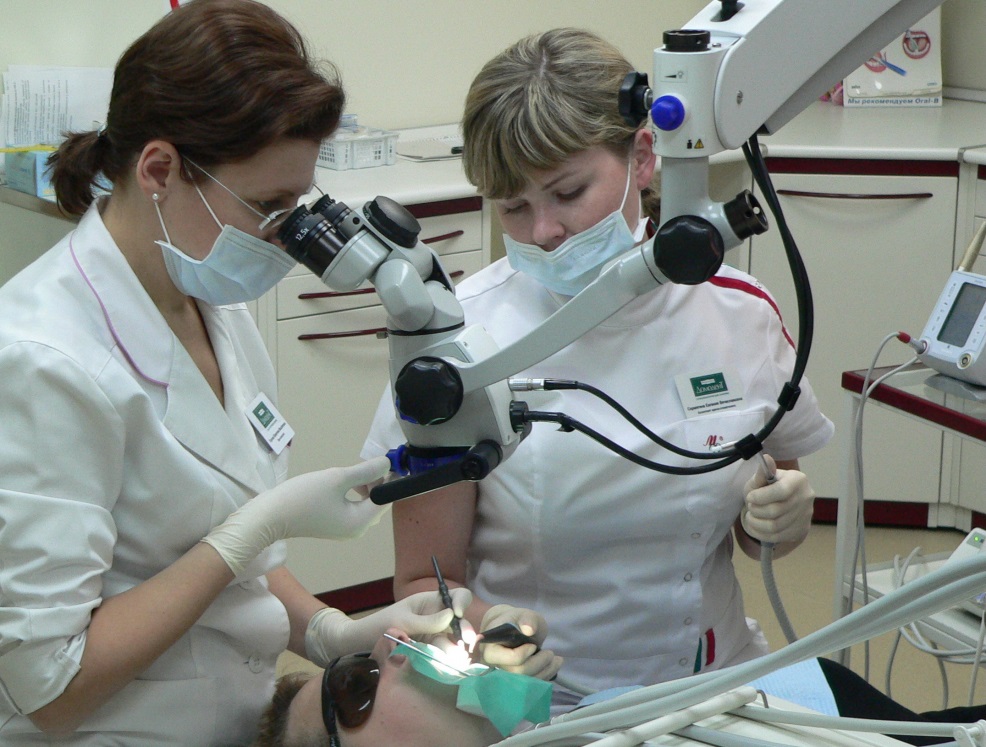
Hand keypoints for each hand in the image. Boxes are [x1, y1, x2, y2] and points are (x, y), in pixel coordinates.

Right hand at [201, 456, 390, 574]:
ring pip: (366, 504)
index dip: (389, 479)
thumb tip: (388, 464)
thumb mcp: (337, 478)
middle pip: (378, 502)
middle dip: (376, 481)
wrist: (270, 516)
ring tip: (353, 472)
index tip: (384, 459)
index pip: (386, 499)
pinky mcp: (334, 524)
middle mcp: (356, 529)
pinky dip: (354, 493)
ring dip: (366, 486)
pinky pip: (354, 507)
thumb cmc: (303, 497)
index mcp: (360, 522)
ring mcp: (345, 528)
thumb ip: (366, 471)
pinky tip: (343, 482)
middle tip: (366, 463)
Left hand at [305, 588, 472, 665]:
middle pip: (458, 621)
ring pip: (451, 639)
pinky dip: (446, 658)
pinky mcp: (426, 650)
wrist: (357, 646)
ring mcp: (430, 634)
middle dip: (464, 632)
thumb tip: (453, 616)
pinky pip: (441, 652)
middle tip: (466, 646)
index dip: (461, 603)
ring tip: (457, 661)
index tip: (458, 615)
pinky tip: (448, 665)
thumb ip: (427, 621)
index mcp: (428, 601)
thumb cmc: (377, 626)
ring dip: (456, 649)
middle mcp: (434, 616)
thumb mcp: (402, 622)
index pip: (456, 596)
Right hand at [478, 604, 562, 680]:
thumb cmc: (516, 620)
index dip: (523, 654)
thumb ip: (526, 619)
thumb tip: (529, 629)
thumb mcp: (523, 614)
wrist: (512, 629)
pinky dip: (545, 676)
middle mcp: (495, 666)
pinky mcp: (514, 681)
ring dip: (545, 671)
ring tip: (557, 660)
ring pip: (526, 682)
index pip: (508, 659)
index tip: (533, 646)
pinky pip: (530, 685)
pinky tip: (553, 666)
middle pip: (518, 673)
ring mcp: (504, 675)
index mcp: (491, 649)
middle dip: (539, 663)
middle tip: (550, 653)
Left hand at [741, 454, 814, 545]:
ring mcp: (806, 515)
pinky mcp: (801, 530)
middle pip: (776, 511)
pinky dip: (760, 533)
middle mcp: (806, 497)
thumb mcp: (761, 479)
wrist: (779, 504)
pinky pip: (776, 537)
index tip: (750, 497)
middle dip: (756, 510)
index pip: (781, 491)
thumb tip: (766, 458)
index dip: (761, 497)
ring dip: (756, 522)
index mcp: (798, 479)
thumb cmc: (767, 488)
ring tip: (752, 516)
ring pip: (775, 526)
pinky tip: (755, 525)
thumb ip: (762, 473)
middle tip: (750, 506)